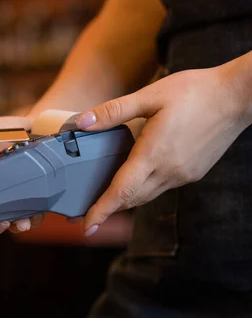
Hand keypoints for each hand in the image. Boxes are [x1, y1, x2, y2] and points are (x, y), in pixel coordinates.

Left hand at [74, 60, 251, 235]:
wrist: (237, 97)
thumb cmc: (193, 92)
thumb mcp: (150, 96)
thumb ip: (114, 111)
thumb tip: (81, 122)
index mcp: (154, 153)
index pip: (122, 191)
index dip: (101, 210)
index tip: (85, 226)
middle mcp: (170, 171)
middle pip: (132, 198)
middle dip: (108, 208)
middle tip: (85, 212)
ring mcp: (184, 174)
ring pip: (147, 195)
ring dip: (126, 199)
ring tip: (105, 198)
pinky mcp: (193, 173)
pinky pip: (162, 187)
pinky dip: (144, 188)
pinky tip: (135, 177)